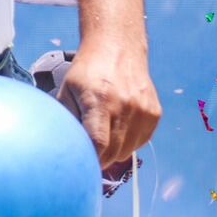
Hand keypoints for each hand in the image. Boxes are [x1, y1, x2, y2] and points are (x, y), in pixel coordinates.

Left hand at [59, 40, 160, 166]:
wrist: (118, 48)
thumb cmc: (87, 71)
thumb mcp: (66, 89)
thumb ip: (65, 118)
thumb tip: (62, 146)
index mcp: (99, 101)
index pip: (97, 143)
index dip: (90, 160)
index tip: (80, 168)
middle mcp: (124, 107)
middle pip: (113, 152)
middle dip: (99, 159)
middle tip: (88, 157)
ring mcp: (143, 111)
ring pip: (127, 151)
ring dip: (113, 152)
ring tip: (102, 137)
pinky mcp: (154, 114)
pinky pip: (140, 142)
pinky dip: (128, 143)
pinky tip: (117, 128)